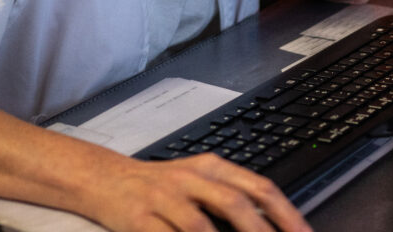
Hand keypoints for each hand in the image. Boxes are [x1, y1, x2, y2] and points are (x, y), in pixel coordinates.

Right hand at [87, 152, 311, 231]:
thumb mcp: (199, 183)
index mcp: (213, 167)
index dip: (287, 214)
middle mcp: (192, 178)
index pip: (259, 187)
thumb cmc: (159, 187)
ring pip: (201, 225)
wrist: (106, 179)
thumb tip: (270, 224)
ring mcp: (165, 198)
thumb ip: (232, 199)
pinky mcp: (141, 219)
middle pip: (235, 202)